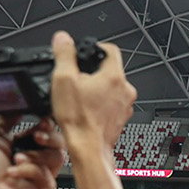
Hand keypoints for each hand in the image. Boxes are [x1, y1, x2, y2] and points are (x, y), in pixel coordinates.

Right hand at [46, 32, 134, 152]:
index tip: (85, 52)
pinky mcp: (121, 118)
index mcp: (114, 76)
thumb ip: (64, 55)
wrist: (88, 149)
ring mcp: (125, 106)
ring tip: (80, 97)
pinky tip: (87, 110)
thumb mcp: (63, 80)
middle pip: (110, 70)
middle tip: (77, 79)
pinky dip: (101, 103)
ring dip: (97, 88)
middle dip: (93, 71)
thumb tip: (62, 39)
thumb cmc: (79, 119)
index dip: (95, 47)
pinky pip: (112, 104)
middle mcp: (125, 90)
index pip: (110, 49)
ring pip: (111, 88)